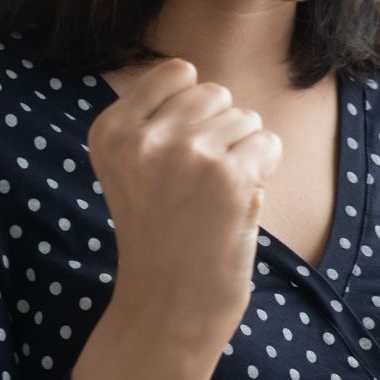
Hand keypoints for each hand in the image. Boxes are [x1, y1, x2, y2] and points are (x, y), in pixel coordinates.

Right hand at [86, 58, 283, 348]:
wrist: (170, 306)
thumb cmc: (161, 232)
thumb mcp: (129, 167)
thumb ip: (153, 117)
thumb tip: (193, 73)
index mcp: (110, 130)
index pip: (178, 73)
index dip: (194, 112)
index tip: (178, 159)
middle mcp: (143, 138)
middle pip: (215, 93)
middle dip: (221, 132)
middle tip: (200, 185)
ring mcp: (186, 155)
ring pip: (247, 118)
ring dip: (244, 154)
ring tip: (215, 198)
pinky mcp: (229, 176)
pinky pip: (269, 143)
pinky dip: (265, 171)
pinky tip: (238, 204)